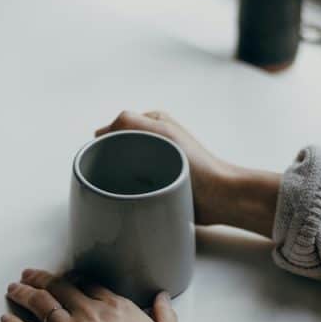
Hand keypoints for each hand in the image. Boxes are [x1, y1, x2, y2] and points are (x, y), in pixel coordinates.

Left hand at [0, 269, 183, 321]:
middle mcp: (89, 314)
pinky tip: (5, 320)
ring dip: (24, 294)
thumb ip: (165, 315)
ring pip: (41, 305)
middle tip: (30, 274)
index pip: (90, 286)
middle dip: (42, 279)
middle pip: (60, 289)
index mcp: (116, 308)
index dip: (75, 280)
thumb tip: (163, 298)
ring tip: (13, 288)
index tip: (67, 278)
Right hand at [97, 111, 280, 237]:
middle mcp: (153, 140)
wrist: (220, 197)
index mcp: (153, 123)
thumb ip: (129, 121)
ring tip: (122, 189)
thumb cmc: (197, 164)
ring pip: (122, 169)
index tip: (103, 158)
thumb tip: (100, 133)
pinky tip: (128, 199)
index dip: (105, 142)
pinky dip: (127, 191)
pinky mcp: (157, 185)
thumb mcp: (162, 132)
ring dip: (118, 178)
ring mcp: (155, 163)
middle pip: (116, 149)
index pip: (115, 128)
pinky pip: (133, 186)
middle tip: (111, 177)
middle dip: (110, 161)